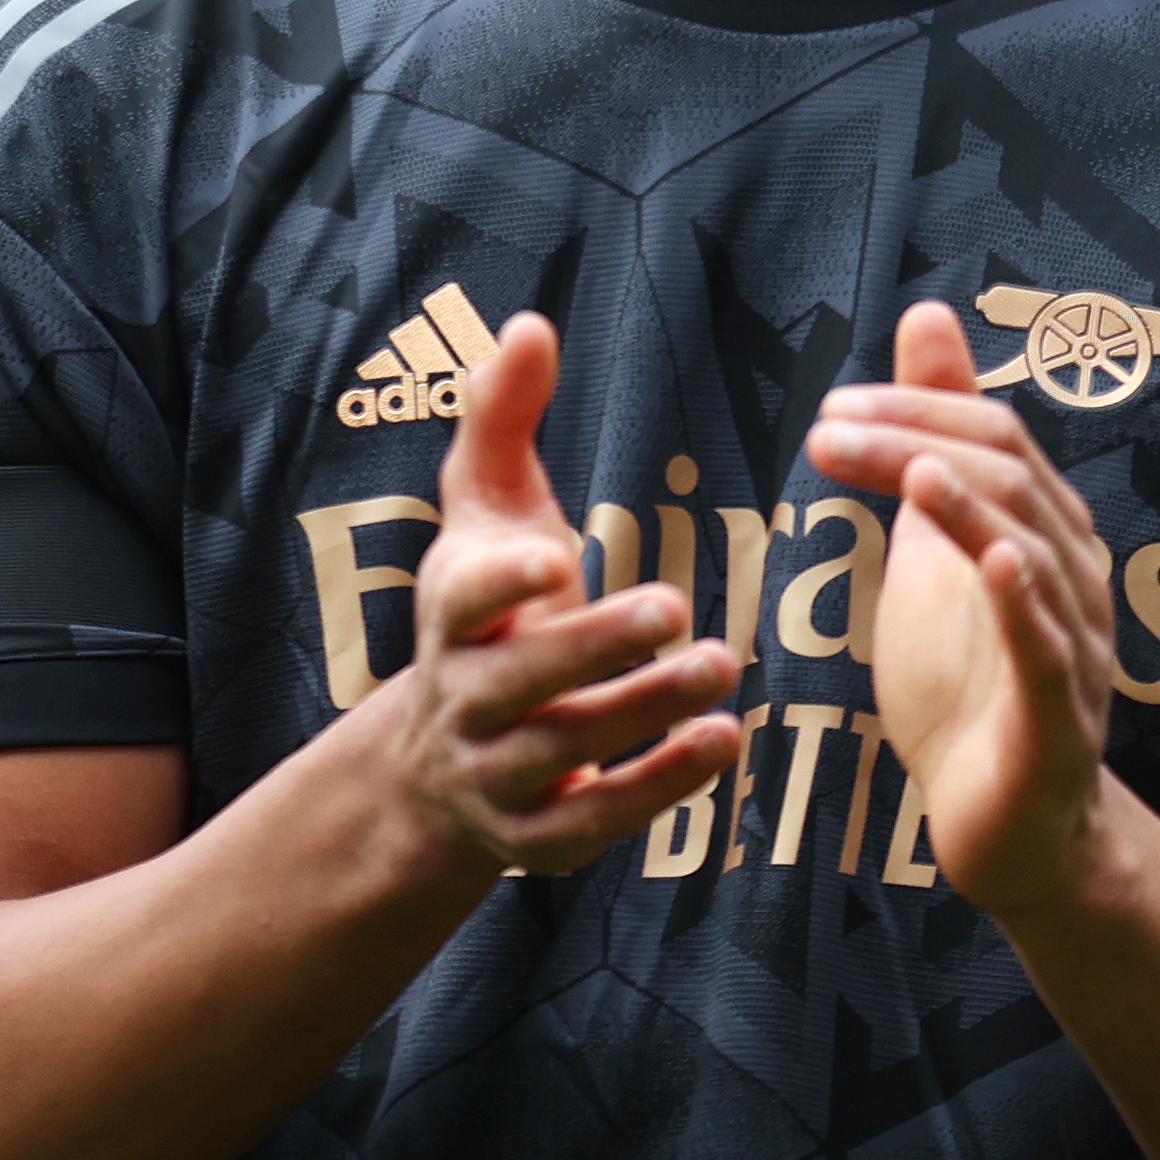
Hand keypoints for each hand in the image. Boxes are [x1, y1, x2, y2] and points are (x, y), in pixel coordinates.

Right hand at [386, 313, 742, 877]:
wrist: (434, 767)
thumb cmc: (486, 606)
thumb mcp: (486, 511)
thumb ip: (502, 419)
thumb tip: (529, 322)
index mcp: (449, 614)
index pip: (462, 601)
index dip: (502, 583)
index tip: (554, 556)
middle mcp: (463, 699)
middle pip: (523, 680)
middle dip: (594, 646)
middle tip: (673, 604)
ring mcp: (496, 774)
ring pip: (567, 749)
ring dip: (646, 711)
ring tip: (722, 668)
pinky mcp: (540, 837)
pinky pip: (595, 820)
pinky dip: (658, 787)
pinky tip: (725, 744)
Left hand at [806, 301, 1125, 914]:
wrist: (1010, 828)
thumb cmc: (970, 683)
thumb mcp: (935, 544)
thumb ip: (933, 438)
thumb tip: (926, 319)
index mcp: (1041, 531)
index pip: (993, 438)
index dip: (916, 409)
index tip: (831, 408)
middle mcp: (1071, 577)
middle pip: (1010, 480)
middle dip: (919, 443)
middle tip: (828, 432)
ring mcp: (1074, 648)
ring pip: (1036, 554)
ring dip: (970, 508)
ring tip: (913, 469)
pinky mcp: (1057, 722)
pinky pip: (1050, 653)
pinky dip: (1024, 604)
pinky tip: (995, 563)